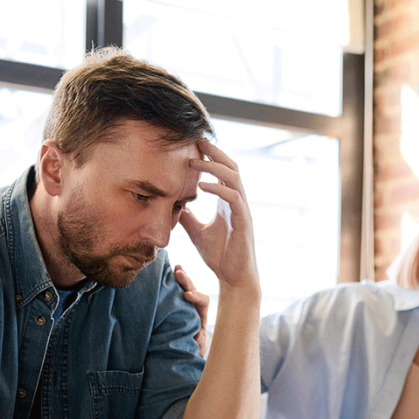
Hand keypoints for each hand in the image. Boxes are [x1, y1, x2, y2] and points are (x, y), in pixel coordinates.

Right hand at [174, 264, 208, 356]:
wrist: (181, 352)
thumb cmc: (192, 348)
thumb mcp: (197, 347)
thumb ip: (198, 341)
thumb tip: (195, 334)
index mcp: (201, 314)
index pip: (202, 300)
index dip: (196, 296)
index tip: (187, 296)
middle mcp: (193, 305)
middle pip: (192, 289)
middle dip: (186, 281)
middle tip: (179, 273)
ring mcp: (182, 303)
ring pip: (183, 287)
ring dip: (180, 276)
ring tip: (176, 268)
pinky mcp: (172, 304)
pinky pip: (172, 291)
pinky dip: (170, 282)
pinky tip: (164, 273)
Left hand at [179, 140, 258, 290]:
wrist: (234, 279)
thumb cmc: (220, 257)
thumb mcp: (198, 233)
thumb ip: (189, 217)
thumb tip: (174, 205)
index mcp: (228, 203)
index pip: (222, 171)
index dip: (210, 156)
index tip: (194, 144)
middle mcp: (237, 203)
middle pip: (231, 167)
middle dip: (215, 152)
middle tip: (197, 139)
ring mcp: (242, 211)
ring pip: (234, 178)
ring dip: (215, 166)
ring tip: (195, 160)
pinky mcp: (244, 222)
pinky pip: (233, 199)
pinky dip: (219, 189)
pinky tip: (203, 186)